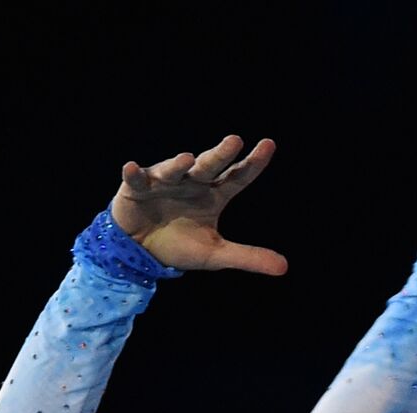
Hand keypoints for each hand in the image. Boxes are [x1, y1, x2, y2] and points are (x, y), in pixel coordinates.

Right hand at [110, 135, 286, 274]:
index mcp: (214, 195)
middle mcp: (192, 183)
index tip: (269, 144)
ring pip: (173, 170)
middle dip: (220, 154)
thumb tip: (285, 268)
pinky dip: (134, 174)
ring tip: (187, 159)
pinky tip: (132, 168)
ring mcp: (164, 183)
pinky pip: (136, 179)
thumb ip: (248, 257)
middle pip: (209, 166)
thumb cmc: (181, 246)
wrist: (142, 252)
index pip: (238, 176)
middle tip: (235, 140)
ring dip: (178, 165)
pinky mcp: (136, 188)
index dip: (253, 162)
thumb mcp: (217, 254)